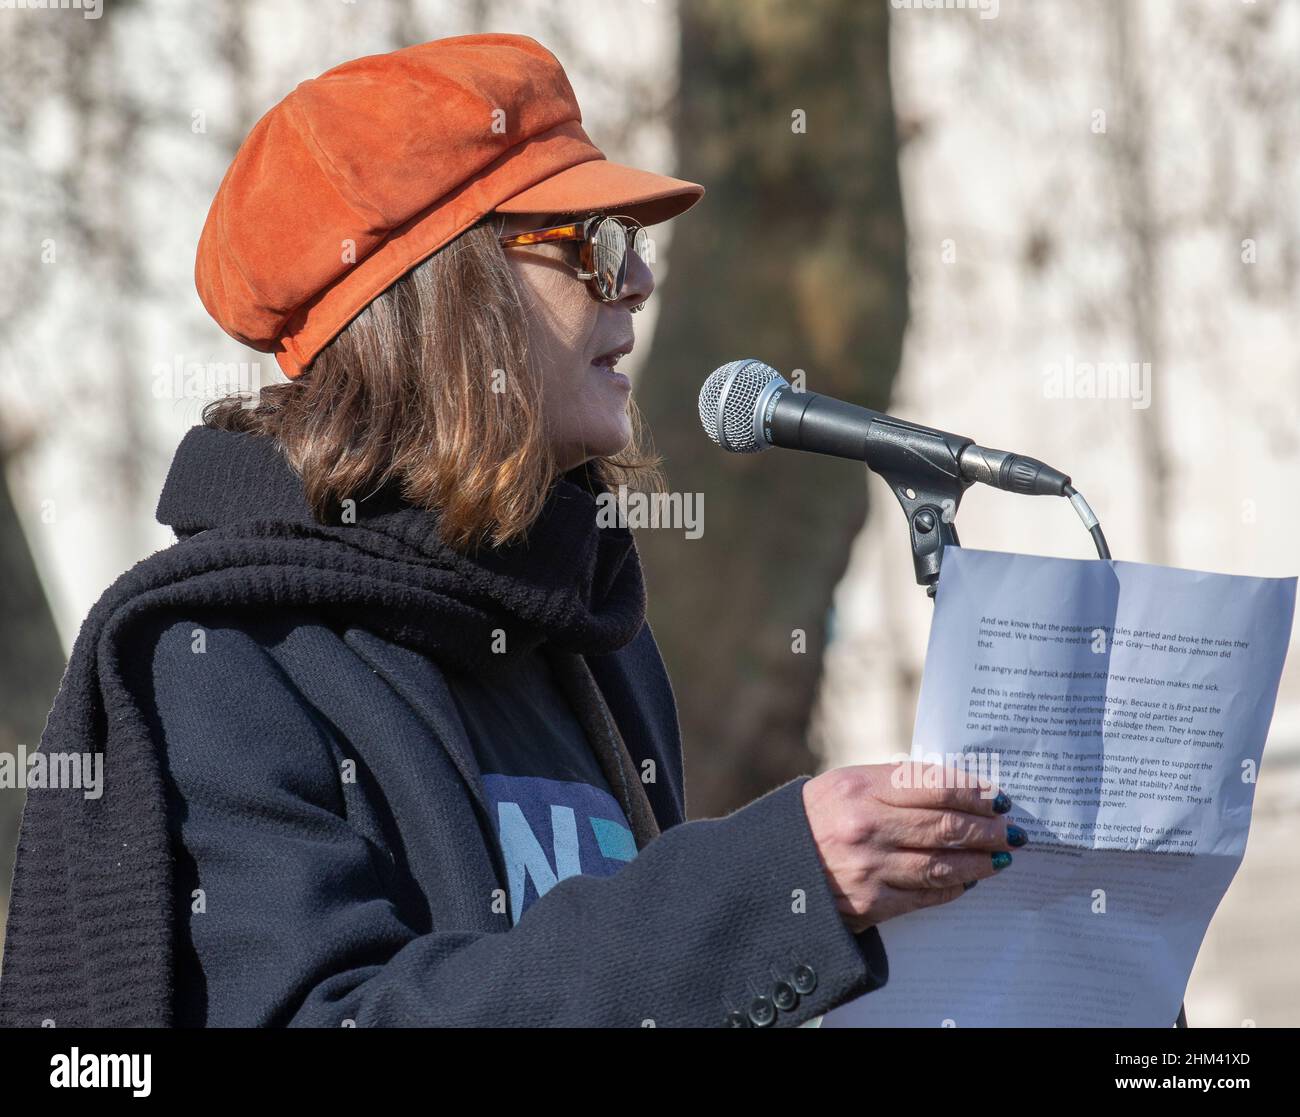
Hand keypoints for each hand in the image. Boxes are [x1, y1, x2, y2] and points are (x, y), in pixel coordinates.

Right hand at [802, 763, 1021, 933]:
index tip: (998, 798)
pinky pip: (926, 895)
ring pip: (943, 865)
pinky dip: (953, 888)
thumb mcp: (844, 785)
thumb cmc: (815, 818)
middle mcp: (866, 825)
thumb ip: (893, 783)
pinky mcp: (870, 903)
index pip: (935, 785)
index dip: (975, 793)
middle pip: (947, 826)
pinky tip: (967, 881)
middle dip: (988, 830)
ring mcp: (869, 867)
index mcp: (860, 787)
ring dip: (980, 862)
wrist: (771, 868)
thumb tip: (953, 787)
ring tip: (1000, 857)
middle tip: (1012, 831)